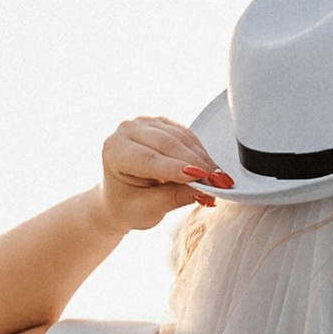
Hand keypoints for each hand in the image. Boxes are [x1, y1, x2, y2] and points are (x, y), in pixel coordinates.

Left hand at [101, 118, 230, 232]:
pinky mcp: (161, 124)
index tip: (201, 179)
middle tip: (217, 182)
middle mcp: (127, 131)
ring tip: (217, 178)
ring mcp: (144, 124)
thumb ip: (174, 198)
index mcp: (115, 150)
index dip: (177, 168)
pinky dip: (199, 151)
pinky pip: (185, 134)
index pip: (149, 158)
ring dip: (201, 158)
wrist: (119, 199)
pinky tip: (209, 166)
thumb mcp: (147, 209)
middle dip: (196, 164)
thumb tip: (202, 190)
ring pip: (180, 137)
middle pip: (167, 144)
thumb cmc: (126, 205)